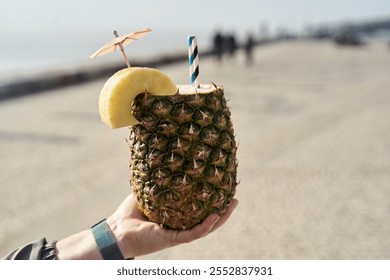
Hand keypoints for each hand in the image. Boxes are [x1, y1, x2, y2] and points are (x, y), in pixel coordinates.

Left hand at [107, 193, 237, 258]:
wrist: (117, 230)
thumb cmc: (130, 212)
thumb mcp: (148, 191)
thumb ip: (158, 181)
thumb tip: (166, 161)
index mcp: (176, 216)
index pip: (198, 209)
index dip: (212, 200)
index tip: (223, 187)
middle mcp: (180, 225)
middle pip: (207, 219)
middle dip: (223, 210)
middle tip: (235, 198)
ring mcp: (178, 233)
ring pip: (206, 228)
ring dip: (221, 218)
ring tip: (232, 205)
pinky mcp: (172, 239)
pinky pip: (193, 233)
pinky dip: (205, 226)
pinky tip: (215, 216)